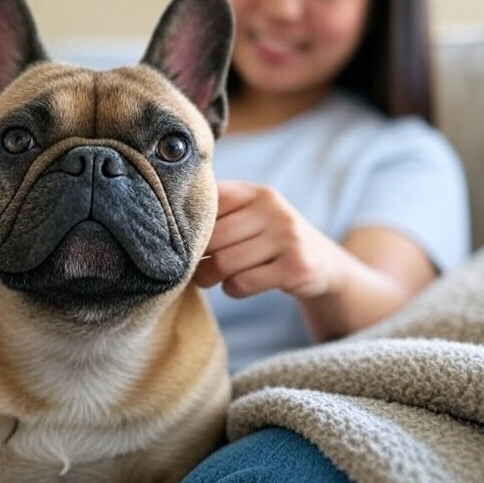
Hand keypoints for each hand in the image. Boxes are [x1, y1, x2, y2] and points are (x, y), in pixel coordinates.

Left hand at [193, 180, 339, 298]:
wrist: (321, 263)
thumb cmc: (268, 239)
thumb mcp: (249, 215)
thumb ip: (215, 211)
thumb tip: (162, 220)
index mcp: (256, 193)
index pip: (208, 202)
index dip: (188, 224)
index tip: (181, 238)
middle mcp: (274, 210)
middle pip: (212, 237)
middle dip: (197, 258)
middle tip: (194, 267)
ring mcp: (288, 238)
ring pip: (224, 263)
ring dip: (210, 277)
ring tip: (212, 277)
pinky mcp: (296, 268)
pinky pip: (242, 284)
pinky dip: (232, 289)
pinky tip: (239, 284)